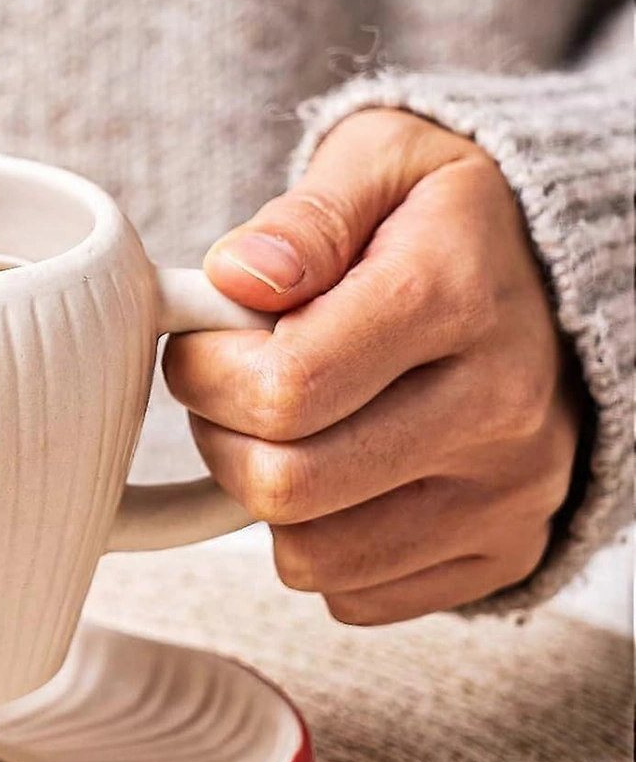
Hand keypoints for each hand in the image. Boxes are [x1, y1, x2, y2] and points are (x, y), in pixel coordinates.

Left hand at [164, 109, 582, 622]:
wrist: (560, 283)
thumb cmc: (443, 222)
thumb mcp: (378, 164)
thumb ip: (304, 216)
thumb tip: (238, 279)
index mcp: (452, 298)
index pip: (283, 388)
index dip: (204, 375)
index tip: (201, 346)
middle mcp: (495, 407)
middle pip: (286, 486)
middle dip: (220, 441)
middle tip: (231, 395)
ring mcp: (506, 492)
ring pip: (312, 557)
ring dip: (264, 502)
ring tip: (287, 433)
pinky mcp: (504, 551)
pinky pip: (356, 597)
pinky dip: (321, 547)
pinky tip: (340, 478)